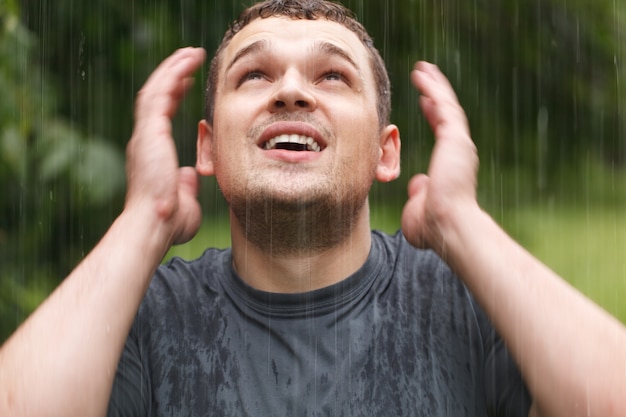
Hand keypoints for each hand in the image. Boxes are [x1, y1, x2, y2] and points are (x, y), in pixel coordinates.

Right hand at [125, 47, 205, 244]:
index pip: (160, 115)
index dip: (172, 96)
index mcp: (151, 154)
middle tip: (187, 58)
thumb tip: (191, 173)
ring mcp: (144, 136)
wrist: (152, 227)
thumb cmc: (167, 223)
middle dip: (171, 75)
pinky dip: (171, 76)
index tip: (186, 83)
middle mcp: (144, 141)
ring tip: (189, 53)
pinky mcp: (149, 133)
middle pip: (154, 97)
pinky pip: (159, 95)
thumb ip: (186, 185)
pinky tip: (186, 64)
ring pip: (154, 91)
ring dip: (172, 69)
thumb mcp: (183, 200)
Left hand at [401, 62, 478, 252]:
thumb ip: (419, 193)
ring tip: (423, 68)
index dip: (434, 114)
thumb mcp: (419, 207)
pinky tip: (422, 75)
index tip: (425, 101)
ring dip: (434, 85)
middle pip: (447, 113)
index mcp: (451, 165)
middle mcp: (459, 151)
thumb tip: (418, 182)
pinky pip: (444, 106)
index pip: (442, 132)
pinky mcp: (455, 138)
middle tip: (427, 76)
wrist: (447, 226)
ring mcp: (459, 144)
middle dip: (436, 93)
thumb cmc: (433, 226)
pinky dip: (434, 88)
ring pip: (446, 106)